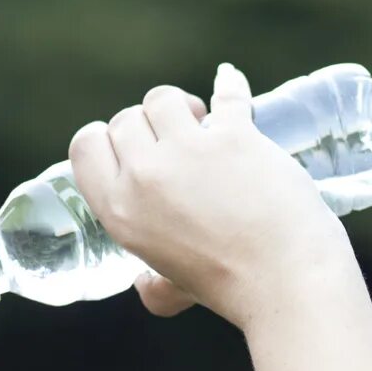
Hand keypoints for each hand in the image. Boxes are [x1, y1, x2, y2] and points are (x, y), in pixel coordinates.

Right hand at [68, 63, 350, 330]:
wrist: (286, 281)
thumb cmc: (232, 289)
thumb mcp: (174, 291)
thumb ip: (154, 287)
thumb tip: (145, 286)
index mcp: (119, 211)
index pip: (85, 146)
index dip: (104, 139)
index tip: (128, 145)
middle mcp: (145, 176)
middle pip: (126, 118)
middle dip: (147, 124)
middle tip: (174, 140)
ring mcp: (188, 151)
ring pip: (164, 98)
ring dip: (180, 105)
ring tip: (201, 121)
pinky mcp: (235, 135)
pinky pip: (226, 94)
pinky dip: (229, 84)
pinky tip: (228, 79)